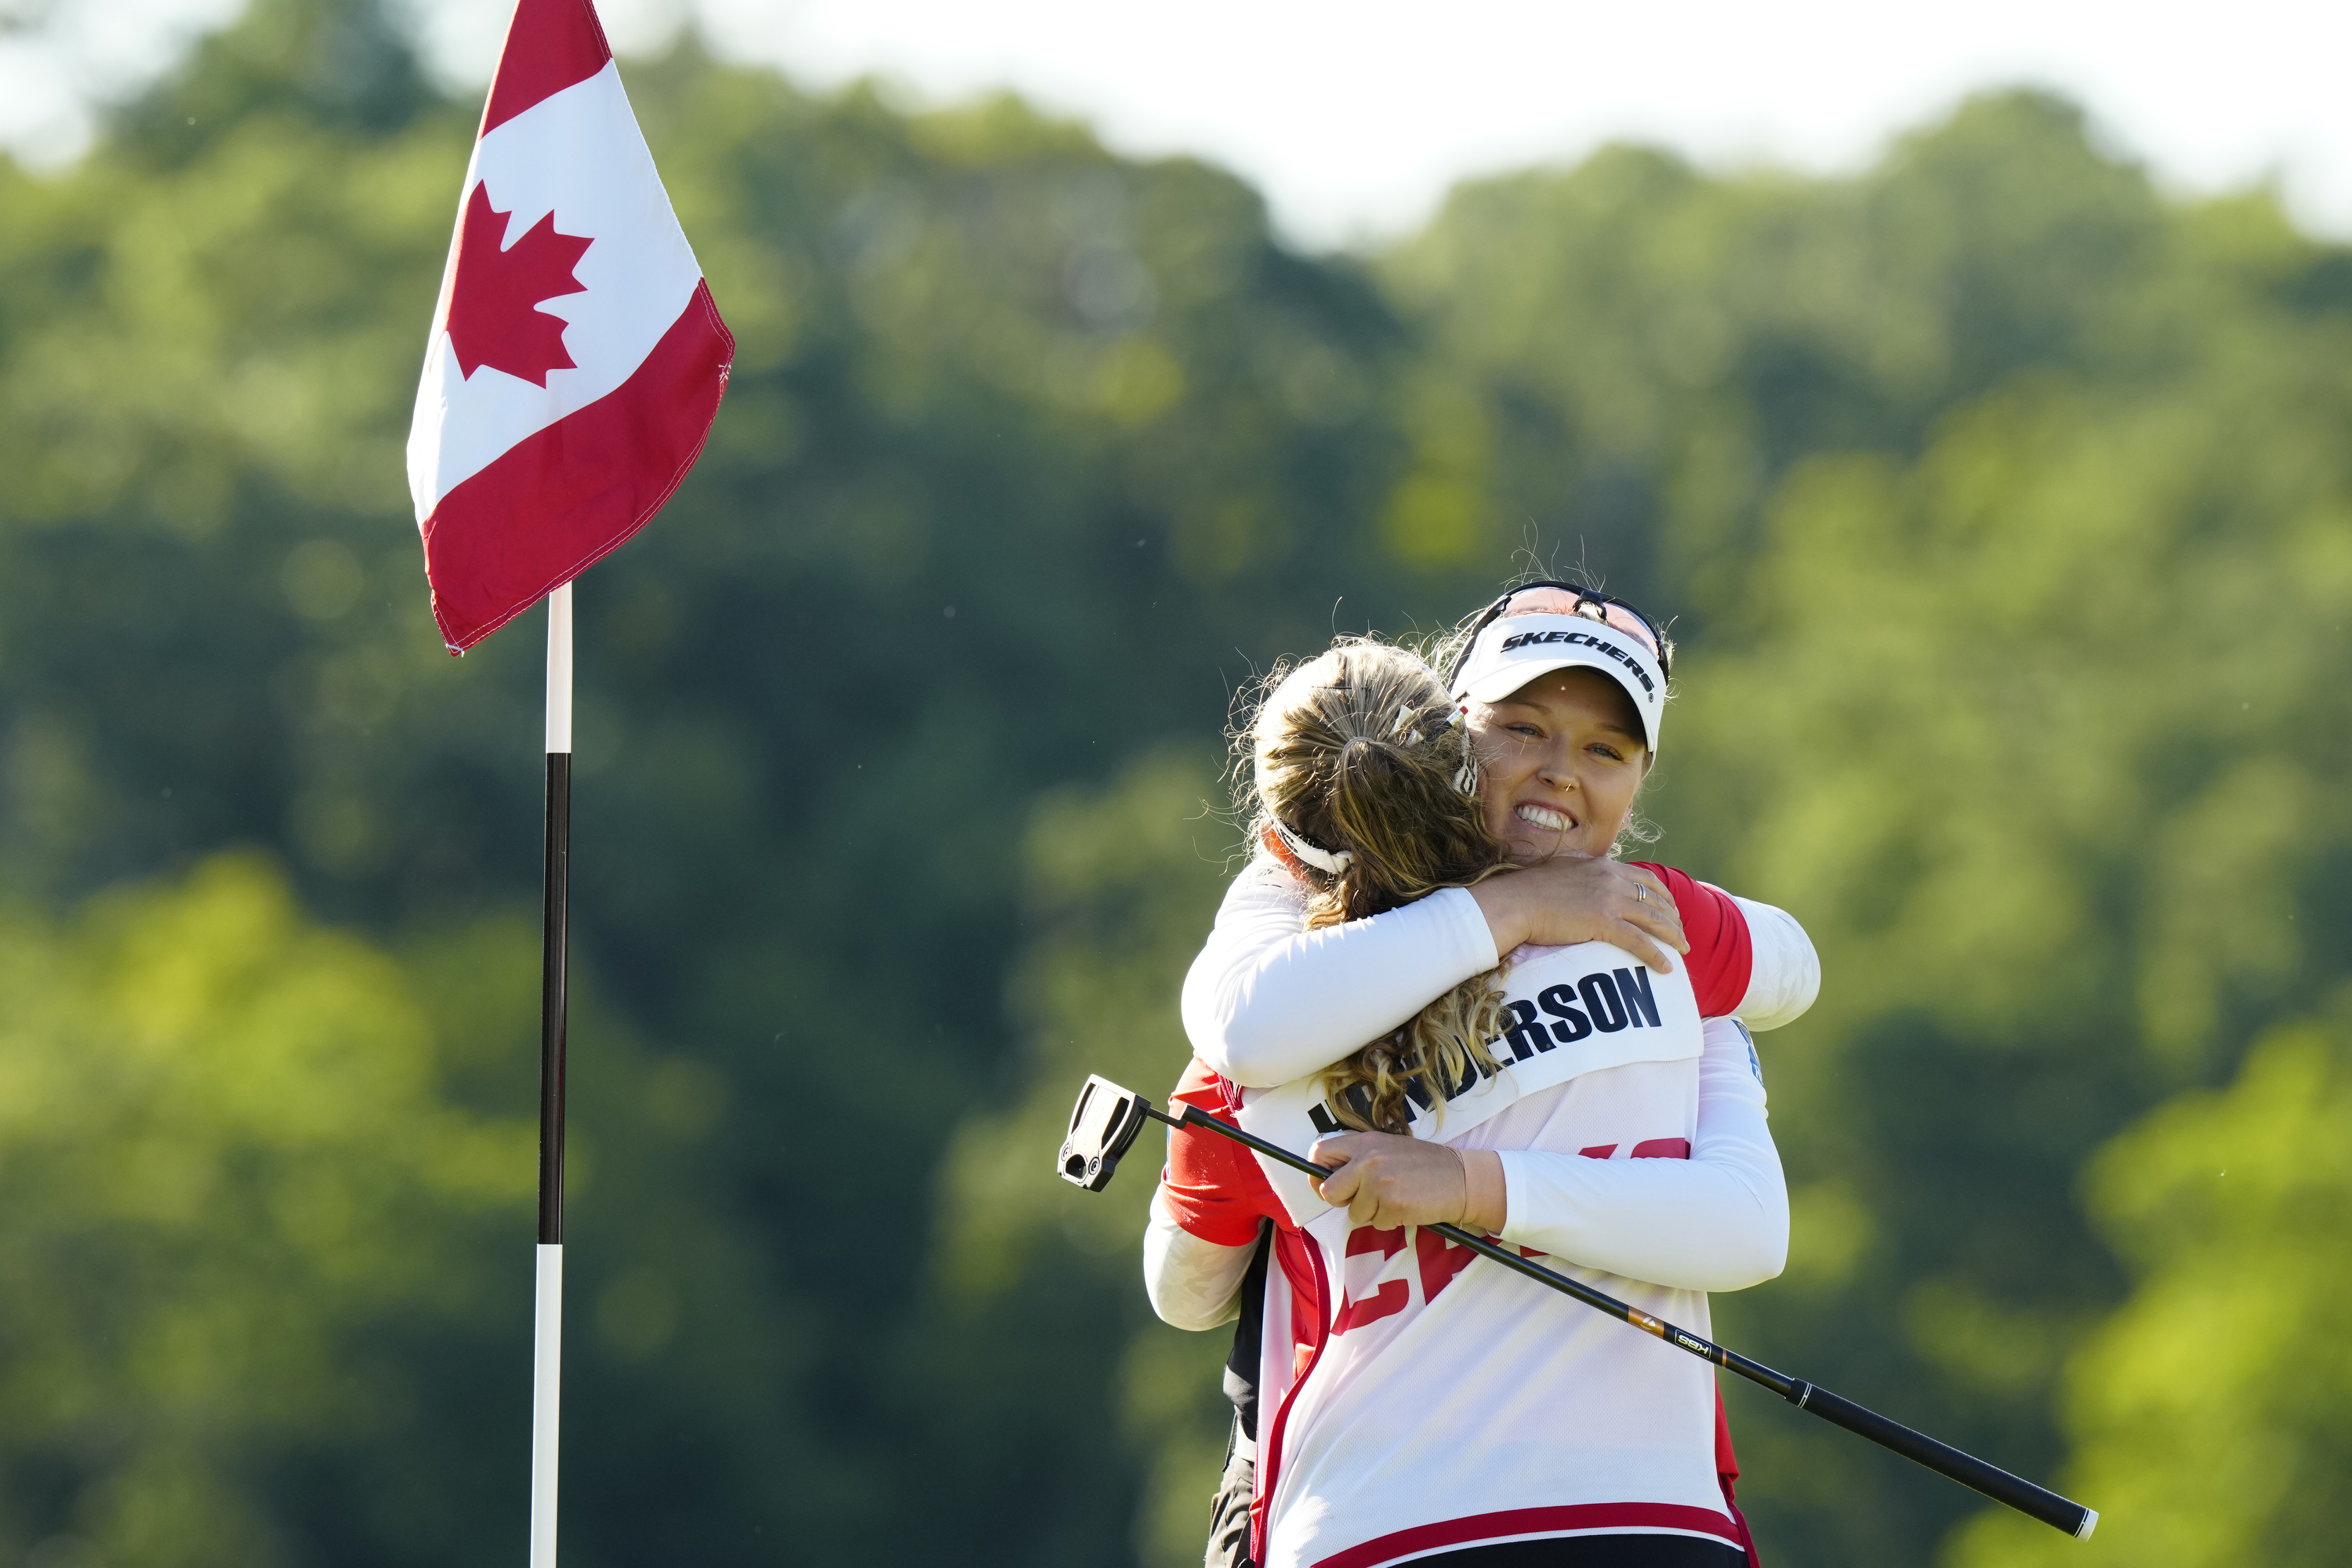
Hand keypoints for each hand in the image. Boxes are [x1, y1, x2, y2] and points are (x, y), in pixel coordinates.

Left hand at [1309, 1133, 1504, 1231]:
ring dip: (1372, 1213)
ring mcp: (1380, 1183)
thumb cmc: (1424, 1165)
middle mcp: (1368, 1160)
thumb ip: (1360, 1155)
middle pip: (1328, 1191)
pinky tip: (1406, 1207)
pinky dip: (1389, 1221)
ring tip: (1395, 1199)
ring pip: (1354, 1214)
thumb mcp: (1389, 1147)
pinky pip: (1376, 1224)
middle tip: (1363, 1199)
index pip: (1319, 1152)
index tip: (1324, 1184)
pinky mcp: (1393, 1205)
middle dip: (1342, 1201)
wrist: (1461, 1178)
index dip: (1316, 1173)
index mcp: (1364, 1141)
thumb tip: (1327, 1174)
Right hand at [1467, 855, 1686, 970]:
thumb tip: (1586, 874)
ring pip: (1653, 919)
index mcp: (1602, 865)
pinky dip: (1656, 955)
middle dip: (1673, 916)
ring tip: (1683, 948)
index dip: (1663, 894)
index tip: (1671, 907)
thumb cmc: (1527, 889)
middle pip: (1655, 897)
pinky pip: (1639, 941)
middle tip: (1681, 932)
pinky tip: (1666, 967)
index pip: (1644, 877)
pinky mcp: (1603, 922)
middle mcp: (1611, 878)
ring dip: (1673, 935)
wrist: (1513, 902)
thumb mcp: (1561, 869)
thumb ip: (1581, 870)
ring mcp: (1608, 900)